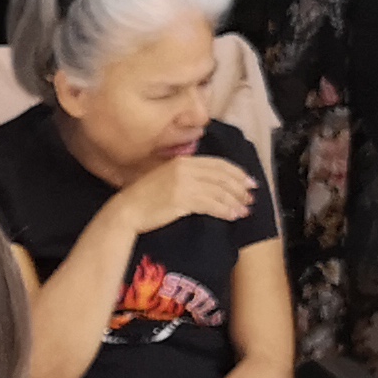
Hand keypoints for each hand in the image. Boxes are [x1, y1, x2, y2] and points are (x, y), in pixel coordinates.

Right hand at [106, 155, 258, 239]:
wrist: (126, 211)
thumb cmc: (143, 198)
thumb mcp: (165, 177)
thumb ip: (185, 174)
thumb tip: (208, 181)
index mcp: (182, 161)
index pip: (218, 164)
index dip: (237, 173)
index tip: (249, 182)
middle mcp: (185, 169)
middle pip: (222, 177)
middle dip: (240, 188)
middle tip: (251, 198)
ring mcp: (183, 184)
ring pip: (219, 191)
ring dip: (235, 202)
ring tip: (244, 210)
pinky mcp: (182, 200)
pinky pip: (211, 205)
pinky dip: (225, 210)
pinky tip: (232, 216)